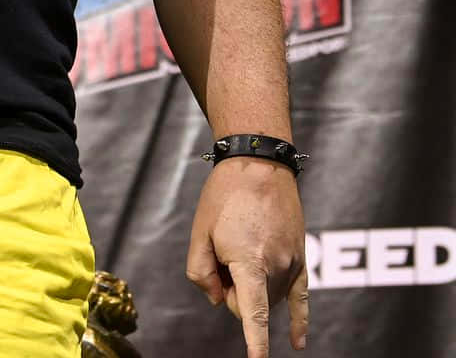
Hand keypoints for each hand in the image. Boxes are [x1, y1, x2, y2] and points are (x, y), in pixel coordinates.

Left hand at [186, 159, 308, 355]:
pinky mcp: (302, 258)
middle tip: (220, 253)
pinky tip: (298, 342)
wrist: (259, 163)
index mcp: (249, 262)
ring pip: (267, 296)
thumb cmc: (223, 196)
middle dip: (230, 291)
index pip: (253, 314)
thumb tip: (216, 297)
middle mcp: (276, 268)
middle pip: (248, 303)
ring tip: (241, 242)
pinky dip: (299, 320)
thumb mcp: (199, 231)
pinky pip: (302, 298)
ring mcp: (292, 264)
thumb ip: (200, 272)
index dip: (255, 343)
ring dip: (250, 285)